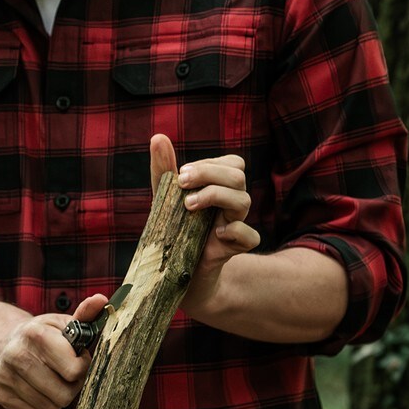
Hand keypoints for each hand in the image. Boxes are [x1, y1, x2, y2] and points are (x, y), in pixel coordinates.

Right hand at [0, 292, 111, 408]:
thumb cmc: (41, 334)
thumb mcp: (61, 322)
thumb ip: (84, 315)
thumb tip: (102, 300)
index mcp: (35, 334)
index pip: (73, 370)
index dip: (83, 367)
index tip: (79, 359)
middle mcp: (16, 355)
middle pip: (63, 394)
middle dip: (72, 387)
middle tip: (69, 375)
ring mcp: (5, 376)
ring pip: (50, 407)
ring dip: (59, 399)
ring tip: (55, 382)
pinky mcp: (0, 394)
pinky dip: (44, 407)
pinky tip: (41, 390)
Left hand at [150, 134, 259, 319]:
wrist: (177, 271)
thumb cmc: (174, 229)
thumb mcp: (165, 198)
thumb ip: (163, 170)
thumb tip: (158, 137)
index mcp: (221, 187)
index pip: (233, 163)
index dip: (209, 164)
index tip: (180, 173)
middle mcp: (232, 203)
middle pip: (238, 176)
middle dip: (209, 174)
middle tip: (181, 183)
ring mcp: (236, 224)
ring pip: (244, 200)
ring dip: (215, 196)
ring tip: (188, 206)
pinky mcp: (236, 248)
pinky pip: (250, 236)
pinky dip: (234, 230)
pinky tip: (216, 233)